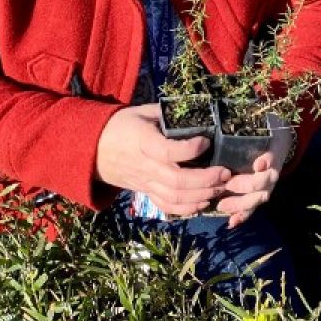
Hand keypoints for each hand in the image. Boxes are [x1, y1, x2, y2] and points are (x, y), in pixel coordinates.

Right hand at [94, 104, 230, 217]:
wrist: (94, 150)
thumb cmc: (122, 126)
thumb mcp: (142, 111)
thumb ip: (166, 113)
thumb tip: (196, 112)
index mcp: (142, 142)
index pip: (167, 151)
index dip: (190, 149)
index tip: (206, 141)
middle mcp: (144, 166)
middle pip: (177, 180)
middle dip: (206, 179)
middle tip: (226, 172)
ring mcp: (145, 183)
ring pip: (175, 197)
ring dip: (202, 195)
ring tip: (221, 186)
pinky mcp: (146, 193)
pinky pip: (167, 206)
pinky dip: (188, 208)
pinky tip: (204, 201)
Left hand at [214, 115, 294, 228]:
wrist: (279, 136)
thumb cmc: (264, 124)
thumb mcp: (260, 115)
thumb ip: (252, 111)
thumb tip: (245, 95)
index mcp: (274, 149)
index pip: (273, 158)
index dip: (268, 161)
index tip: (258, 164)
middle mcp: (273, 169)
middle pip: (264, 184)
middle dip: (246, 186)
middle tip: (227, 184)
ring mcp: (267, 183)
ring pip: (258, 199)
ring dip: (241, 205)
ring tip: (222, 206)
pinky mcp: (259, 192)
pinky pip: (253, 208)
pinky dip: (243, 216)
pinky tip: (231, 223)